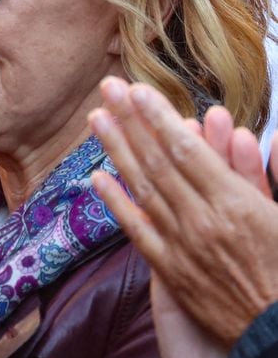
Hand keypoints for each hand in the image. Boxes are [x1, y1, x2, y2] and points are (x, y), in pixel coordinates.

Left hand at [88, 77, 277, 346]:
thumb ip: (273, 175)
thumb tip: (271, 136)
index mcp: (236, 204)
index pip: (186, 149)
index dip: (159, 117)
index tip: (139, 91)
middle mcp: (201, 221)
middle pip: (157, 160)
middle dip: (132, 121)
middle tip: (108, 88)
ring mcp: (181, 245)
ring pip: (143, 188)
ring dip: (117, 150)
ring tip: (97, 119)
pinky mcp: (170, 269)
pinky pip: (137, 230)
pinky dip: (117, 203)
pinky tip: (97, 178)